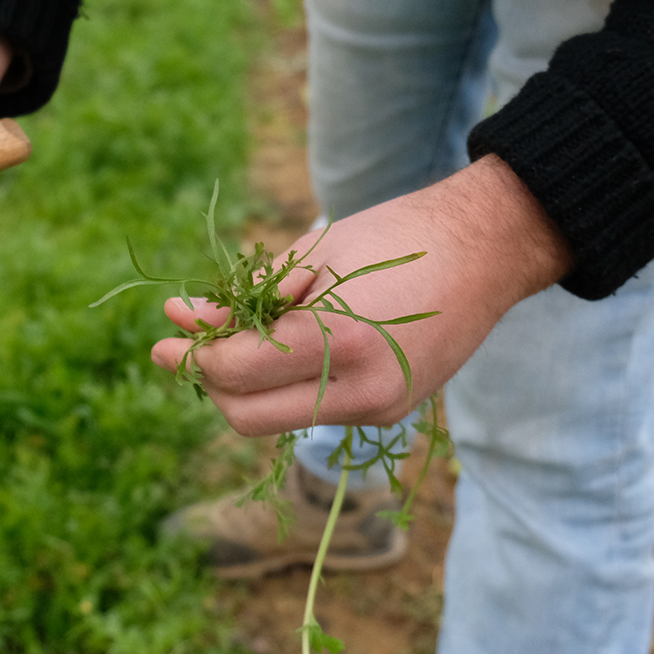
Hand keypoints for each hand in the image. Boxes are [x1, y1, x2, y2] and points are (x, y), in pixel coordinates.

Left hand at [150, 156, 573, 435]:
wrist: (490, 249)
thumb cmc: (400, 234)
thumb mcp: (316, 255)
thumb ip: (249, 296)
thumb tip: (188, 320)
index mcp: (340, 340)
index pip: (237, 372)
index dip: (191, 358)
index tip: (164, 337)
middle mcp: (361, 390)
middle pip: (247, 415)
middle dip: (208, 382)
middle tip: (185, 344)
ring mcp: (379, 409)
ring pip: (276, 419)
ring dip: (242, 387)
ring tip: (230, 338)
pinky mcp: (390, 410)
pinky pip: (312, 410)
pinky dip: (282, 384)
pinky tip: (277, 346)